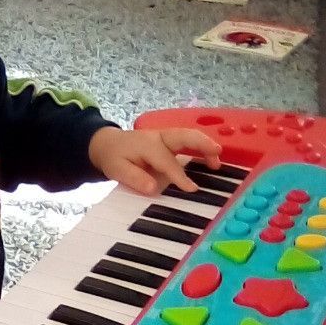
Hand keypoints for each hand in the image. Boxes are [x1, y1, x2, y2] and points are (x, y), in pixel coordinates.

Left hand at [88, 126, 221, 194]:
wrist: (108, 144)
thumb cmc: (114, 157)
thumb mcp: (117, 169)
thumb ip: (134, 178)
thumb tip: (154, 188)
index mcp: (147, 145)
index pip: (167, 161)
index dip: (179, 176)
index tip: (192, 189)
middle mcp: (159, 137)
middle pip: (184, 136)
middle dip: (202, 145)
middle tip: (217, 157)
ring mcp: (166, 136)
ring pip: (189, 136)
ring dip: (205, 144)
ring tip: (217, 159)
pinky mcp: (170, 140)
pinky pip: (188, 140)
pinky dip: (201, 145)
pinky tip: (210, 157)